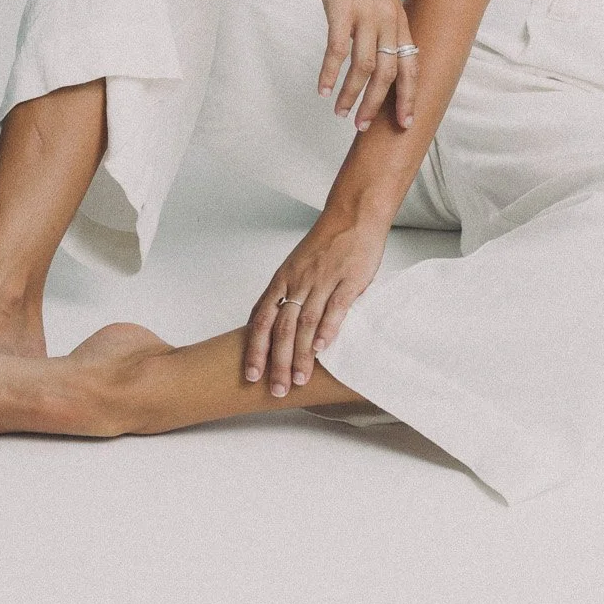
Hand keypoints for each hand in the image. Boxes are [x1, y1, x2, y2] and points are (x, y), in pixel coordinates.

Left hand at [243, 213, 388, 394]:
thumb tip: (275, 326)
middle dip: (277, 362)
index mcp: (283, 279)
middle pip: (281, 327)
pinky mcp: (348, 279)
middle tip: (276, 389)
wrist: (352, 215)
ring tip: (299, 380)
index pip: (262, 318)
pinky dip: (327, 330)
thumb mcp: (296, 266)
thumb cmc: (325, 243)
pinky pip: (335, 308)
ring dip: (301, 355)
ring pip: (305, 323)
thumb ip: (287, 294)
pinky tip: (323, 350)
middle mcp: (298, 281)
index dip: (255, 348)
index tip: (251, 374)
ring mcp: (323, 280)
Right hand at [308, 0, 418, 131]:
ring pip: (364, 68)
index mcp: (398, 18)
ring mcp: (365, 15)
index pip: (411, 66)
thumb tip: (379, 50)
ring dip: (351, 94)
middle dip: (377, 104)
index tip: (406, 122)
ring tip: (339, 111)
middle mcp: (387, 20)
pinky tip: (321, 88)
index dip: (409, 96)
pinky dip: (329, 73)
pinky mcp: (341, 9)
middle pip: (388, 74)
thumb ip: (383, 22)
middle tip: (363, 127)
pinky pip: (337, 51)